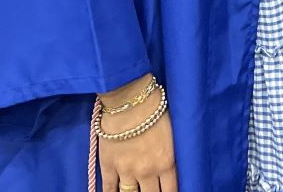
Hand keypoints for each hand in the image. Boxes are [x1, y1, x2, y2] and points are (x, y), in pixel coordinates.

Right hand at [98, 74, 177, 191]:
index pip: (171, 190)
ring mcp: (126, 171)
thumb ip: (172, 152)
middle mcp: (148, 171)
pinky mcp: (109, 167)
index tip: (166, 191)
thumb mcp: (173, 131)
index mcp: (167, 162)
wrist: (129, 100)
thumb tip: (173, 165)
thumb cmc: (156, 108)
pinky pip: (109, 189)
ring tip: (135, 190)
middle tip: (151, 190)